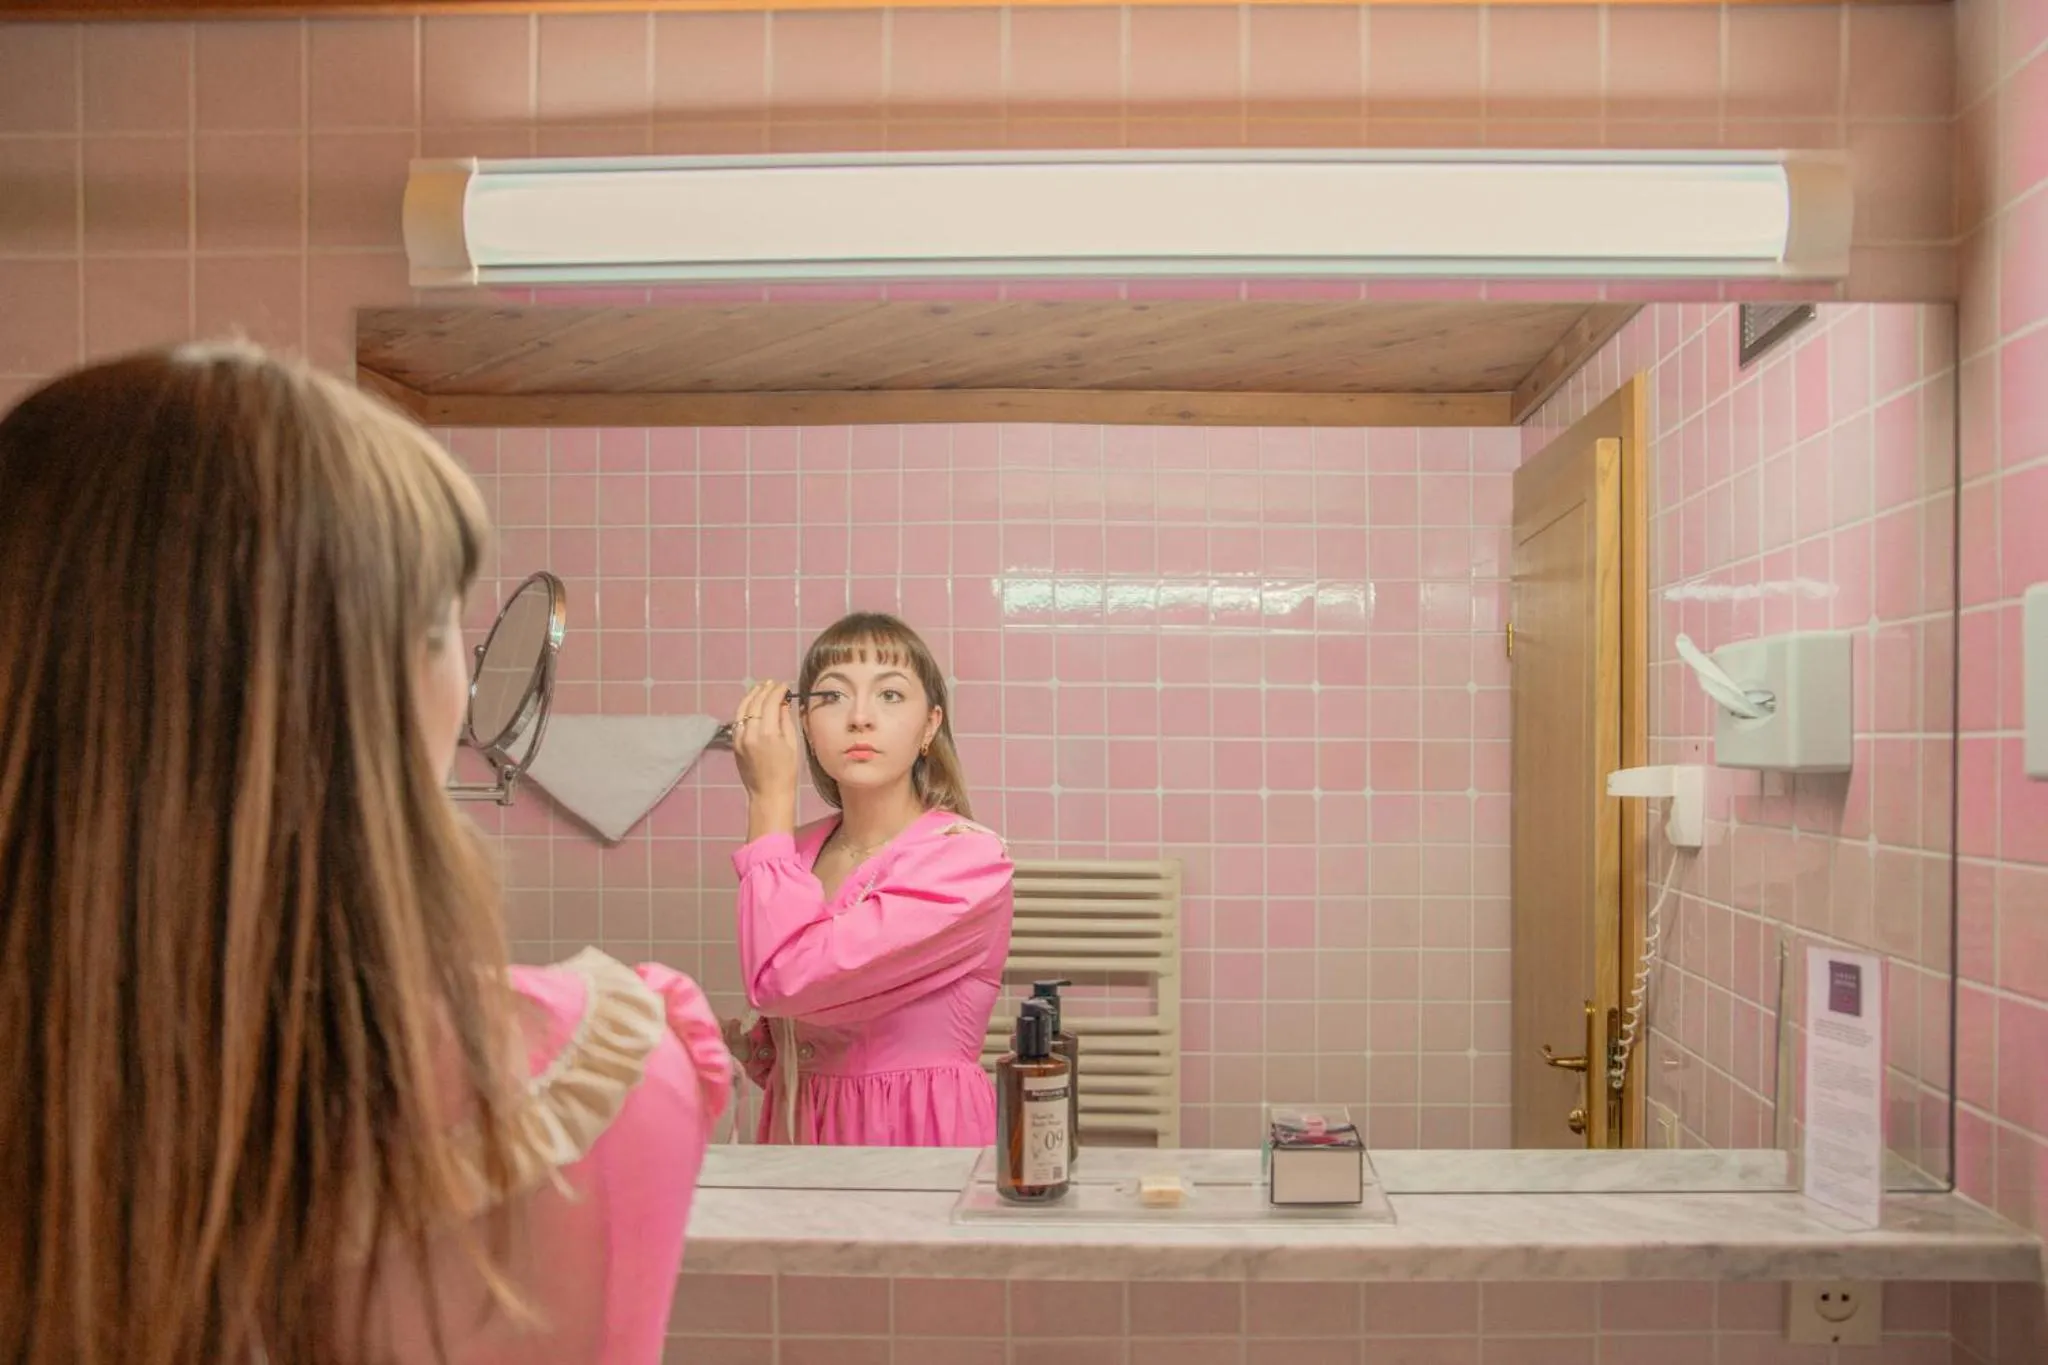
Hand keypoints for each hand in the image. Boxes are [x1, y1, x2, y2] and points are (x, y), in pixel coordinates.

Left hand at [732, 678, 799, 834]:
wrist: (768, 794)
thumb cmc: (787, 771)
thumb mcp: (792, 744)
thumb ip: (785, 721)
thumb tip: (782, 703)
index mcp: (768, 733)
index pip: (770, 703)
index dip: (777, 691)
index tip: (784, 686)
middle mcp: (750, 733)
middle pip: (755, 703)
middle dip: (764, 690)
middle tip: (773, 683)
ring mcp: (739, 738)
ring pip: (742, 709)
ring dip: (752, 696)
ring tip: (761, 688)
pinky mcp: (734, 744)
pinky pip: (738, 720)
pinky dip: (745, 709)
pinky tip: (752, 705)